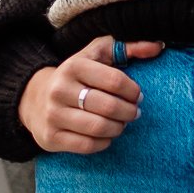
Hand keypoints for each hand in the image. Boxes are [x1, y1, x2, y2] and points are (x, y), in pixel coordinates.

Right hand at [19, 35, 164, 153]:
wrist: (35, 98)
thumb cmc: (77, 75)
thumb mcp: (97, 54)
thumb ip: (129, 47)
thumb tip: (158, 46)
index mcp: (74, 65)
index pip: (115, 80)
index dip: (133, 91)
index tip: (137, 95)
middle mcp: (60, 89)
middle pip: (108, 107)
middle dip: (129, 112)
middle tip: (134, 113)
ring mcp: (53, 114)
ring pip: (99, 128)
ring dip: (118, 128)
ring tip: (122, 123)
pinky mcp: (51, 137)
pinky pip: (87, 145)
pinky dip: (104, 142)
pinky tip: (107, 135)